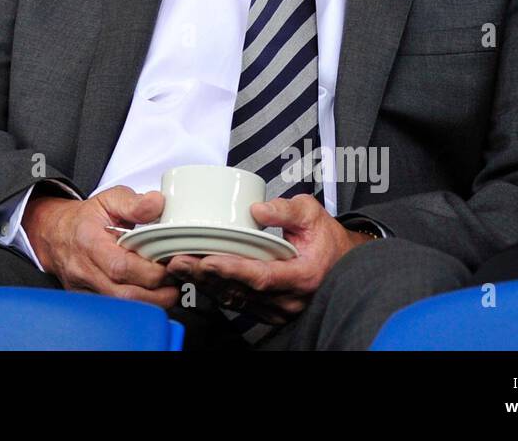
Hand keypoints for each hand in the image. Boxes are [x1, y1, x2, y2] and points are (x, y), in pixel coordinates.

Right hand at [23, 186, 178, 308]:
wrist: (55, 234)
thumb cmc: (85, 219)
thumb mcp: (108, 200)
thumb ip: (134, 202)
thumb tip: (157, 203)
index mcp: (89, 243)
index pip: (121, 267)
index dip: (150, 271)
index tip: (169, 264)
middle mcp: (84, 271)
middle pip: (124, 295)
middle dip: (157, 294)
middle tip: (174, 283)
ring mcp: (84, 289)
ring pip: (122, 308)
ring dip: (151, 303)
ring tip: (167, 291)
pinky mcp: (88, 301)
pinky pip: (115, 312)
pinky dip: (137, 307)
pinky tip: (149, 296)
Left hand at [165, 194, 371, 323]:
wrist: (339, 262)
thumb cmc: (325, 238)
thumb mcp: (312, 214)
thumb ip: (286, 210)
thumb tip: (258, 208)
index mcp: (302, 276)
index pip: (262, 276)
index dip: (233, 269)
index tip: (208, 260)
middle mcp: (288, 299)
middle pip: (240, 290)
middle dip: (206, 276)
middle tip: (177, 260)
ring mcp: (278, 308)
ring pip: (235, 298)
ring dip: (204, 283)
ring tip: (177, 266)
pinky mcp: (268, 309)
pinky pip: (237, 302)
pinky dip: (214, 289)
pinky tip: (194, 276)